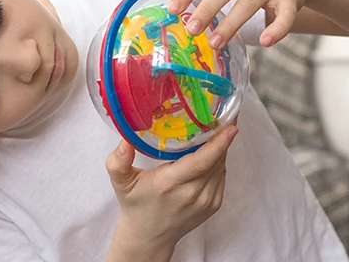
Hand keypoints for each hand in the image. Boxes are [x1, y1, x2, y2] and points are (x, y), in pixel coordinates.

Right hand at [104, 124, 238, 260]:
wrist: (149, 236)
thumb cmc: (136, 204)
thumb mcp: (121, 183)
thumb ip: (118, 162)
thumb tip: (124, 141)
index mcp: (170, 184)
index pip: (201, 162)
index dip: (219, 143)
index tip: (231, 125)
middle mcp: (192, 194)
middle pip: (216, 160)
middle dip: (223, 136)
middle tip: (225, 112)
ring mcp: (206, 201)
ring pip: (221, 165)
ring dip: (221, 147)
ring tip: (218, 125)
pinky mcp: (214, 204)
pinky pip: (221, 174)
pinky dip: (218, 160)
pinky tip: (211, 150)